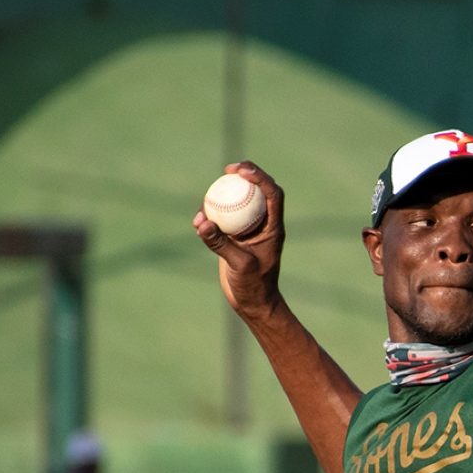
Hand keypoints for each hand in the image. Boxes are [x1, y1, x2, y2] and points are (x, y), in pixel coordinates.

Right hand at [193, 161, 286, 321]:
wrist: (252, 303)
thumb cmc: (254, 286)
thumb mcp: (239, 265)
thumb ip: (220, 243)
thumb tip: (201, 222)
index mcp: (273, 228)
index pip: (272, 195)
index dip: (260, 177)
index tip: (242, 171)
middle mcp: (263, 225)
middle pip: (257, 192)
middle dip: (246, 175)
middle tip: (228, 168)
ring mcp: (248, 230)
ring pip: (238, 204)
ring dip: (225, 195)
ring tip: (209, 195)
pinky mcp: (234, 238)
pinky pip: (223, 220)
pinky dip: (212, 216)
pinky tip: (199, 219)